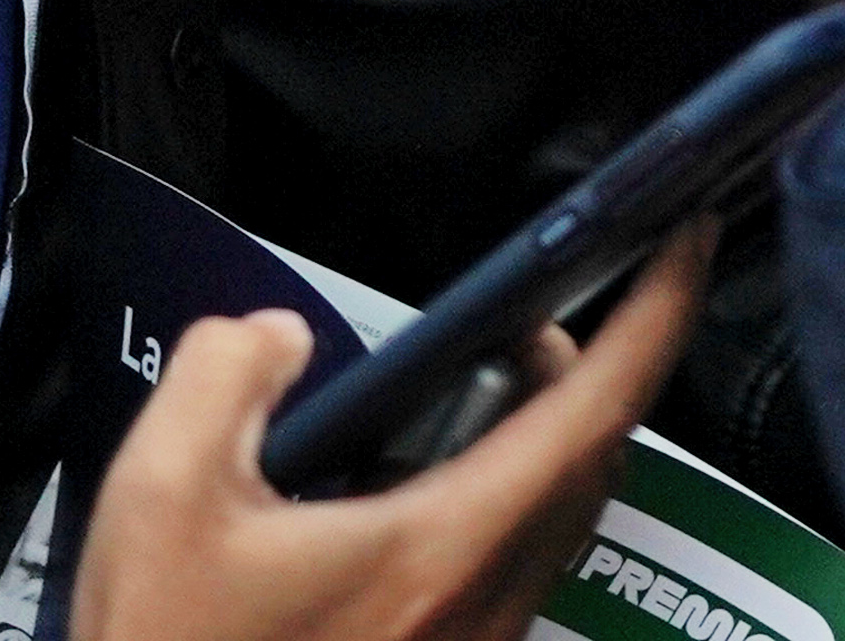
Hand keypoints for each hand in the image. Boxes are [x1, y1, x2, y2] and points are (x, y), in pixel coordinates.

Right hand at [68, 241, 701, 640]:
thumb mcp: (160, 500)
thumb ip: (224, 377)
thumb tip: (278, 338)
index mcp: (441, 550)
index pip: (592, 412)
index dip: (656, 314)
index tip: (684, 239)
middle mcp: (481, 606)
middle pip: (590, 461)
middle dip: (584, 365)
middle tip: (531, 308)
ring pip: (553, 517)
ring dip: (534, 436)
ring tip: (462, 385)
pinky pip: (509, 566)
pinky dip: (492, 498)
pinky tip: (398, 488)